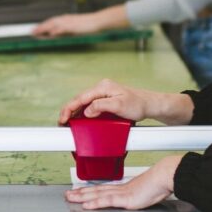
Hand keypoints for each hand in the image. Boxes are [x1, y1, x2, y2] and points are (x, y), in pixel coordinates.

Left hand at [32, 13, 101, 37]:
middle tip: (31, 32)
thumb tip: (55, 34)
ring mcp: (69, 22)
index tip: (34, 29)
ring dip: (45, 28)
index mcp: (65, 19)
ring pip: (54, 24)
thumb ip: (64, 31)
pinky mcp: (74, 26)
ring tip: (37, 32)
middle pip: (50, 22)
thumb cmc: (88, 25)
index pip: (51, 22)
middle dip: (40, 27)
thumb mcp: (74, 28)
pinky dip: (57, 30)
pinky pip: (64, 28)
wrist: (98, 20)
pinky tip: (51, 33)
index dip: (42, 25)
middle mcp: (65, 19)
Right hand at [57, 78, 172, 124]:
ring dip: (74, 112)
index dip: (69, 108)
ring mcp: (102, 93)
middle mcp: (101, 88)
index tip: (63, 119)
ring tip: (66, 122)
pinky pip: (89, 105)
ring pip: (83, 102)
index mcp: (103, 87)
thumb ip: (101, 106)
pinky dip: (81, 112)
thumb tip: (86, 111)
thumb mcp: (119, 105)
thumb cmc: (137, 104)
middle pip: (79, 99)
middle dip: (68, 110)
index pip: (81, 98)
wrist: (149, 105)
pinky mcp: (105, 99)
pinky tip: (77, 119)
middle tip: (61, 123)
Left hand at [64, 155, 181, 209]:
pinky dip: (95, 203)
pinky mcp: (125, 199)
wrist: (165, 176)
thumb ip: (139, 197)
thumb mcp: (146, 193)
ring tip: (70, 198)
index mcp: (124, 189)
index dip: (90, 191)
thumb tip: (139, 199)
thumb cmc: (160, 184)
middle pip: (96, 191)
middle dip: (80, 193)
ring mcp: (121, 194)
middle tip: (68, 194)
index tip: (79, 191)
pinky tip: (86, 204)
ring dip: (82, 197)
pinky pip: (107, 201)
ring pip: (97, 195)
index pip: (103, 190)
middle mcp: (120, 190)